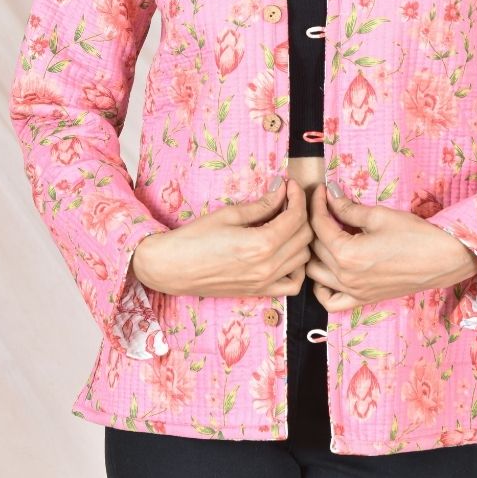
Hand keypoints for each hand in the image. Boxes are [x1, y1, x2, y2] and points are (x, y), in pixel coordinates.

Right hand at [131, 177, 312, 297]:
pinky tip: (286, 252)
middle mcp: (268, 267)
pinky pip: (293, 284)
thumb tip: (282, 191)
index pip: (296, 217)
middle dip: (301, 213)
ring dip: (300, 237)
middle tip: (287, 199)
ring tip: (286, 222)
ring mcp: (265, 283)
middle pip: (304, 237)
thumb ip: (261, 205)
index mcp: (261, 244)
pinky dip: (297, 267)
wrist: (171, 267)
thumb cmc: (194, 237)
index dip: (297, 196)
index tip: (289, 184)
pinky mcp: (260, 292)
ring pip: (303, 258)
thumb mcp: (229, 215)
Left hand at [305, 184, 476, 311]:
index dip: (317, 204)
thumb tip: (331, 195)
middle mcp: (345, 277)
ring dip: (315, 253)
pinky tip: (328, 270)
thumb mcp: (378, 215)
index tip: (322, 191)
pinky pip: (331, 301)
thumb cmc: (414, 235)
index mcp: (346, 254)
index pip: (320, 225)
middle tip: (323, 206)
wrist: (443, 259)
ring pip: (316, 274)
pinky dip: (321, 288)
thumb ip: (348, 208)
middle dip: (316, 223)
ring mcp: (353, 292)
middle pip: (316, 247)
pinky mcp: (363, 300)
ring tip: (325, 235)